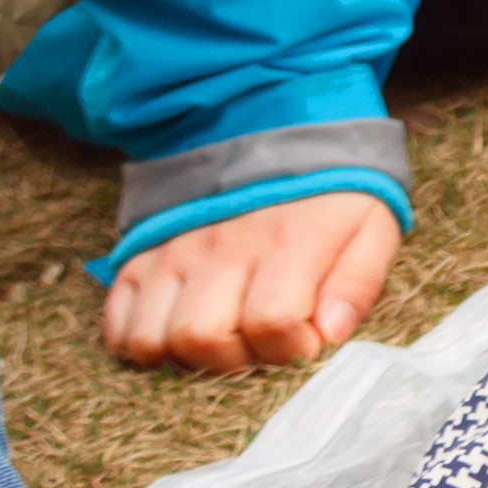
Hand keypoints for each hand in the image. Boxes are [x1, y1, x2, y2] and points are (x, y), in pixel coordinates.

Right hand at [101, 189, 400, 373]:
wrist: (270, 127)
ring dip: (183, 356)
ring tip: (218, 338)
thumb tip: (329, 335)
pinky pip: (117, 321)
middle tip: (256, 343)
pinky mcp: (144, 254)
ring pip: (151, 338)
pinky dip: (138, 340)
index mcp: (287, 243)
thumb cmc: (327, 192)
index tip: (304, 338)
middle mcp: (222, 248)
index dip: (291, 350)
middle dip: (233, 360)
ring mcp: (175, 251)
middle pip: (202, 339)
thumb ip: (356, 285)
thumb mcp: (370, 226)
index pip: (273, 325)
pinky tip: (178, 330)